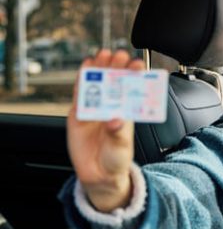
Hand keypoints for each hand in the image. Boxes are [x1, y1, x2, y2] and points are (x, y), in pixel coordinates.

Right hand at [67, 49, 144, 211]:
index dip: (134, 77)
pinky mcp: (78, 114)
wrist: (98, 174)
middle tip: (119, 54)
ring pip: (97, 85)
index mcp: (126, 114)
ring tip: (104, 54)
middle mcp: (111, 108)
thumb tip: (115, 120)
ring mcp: (95, 110)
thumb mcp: (121, 148)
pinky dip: (82, 80)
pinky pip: (80, 94)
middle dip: (116, 67)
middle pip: (114, 83)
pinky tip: (86, 66)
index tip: (138, 65)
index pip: (131, 91)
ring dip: (100, 69)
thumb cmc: (116, 159)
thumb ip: (118, 134)